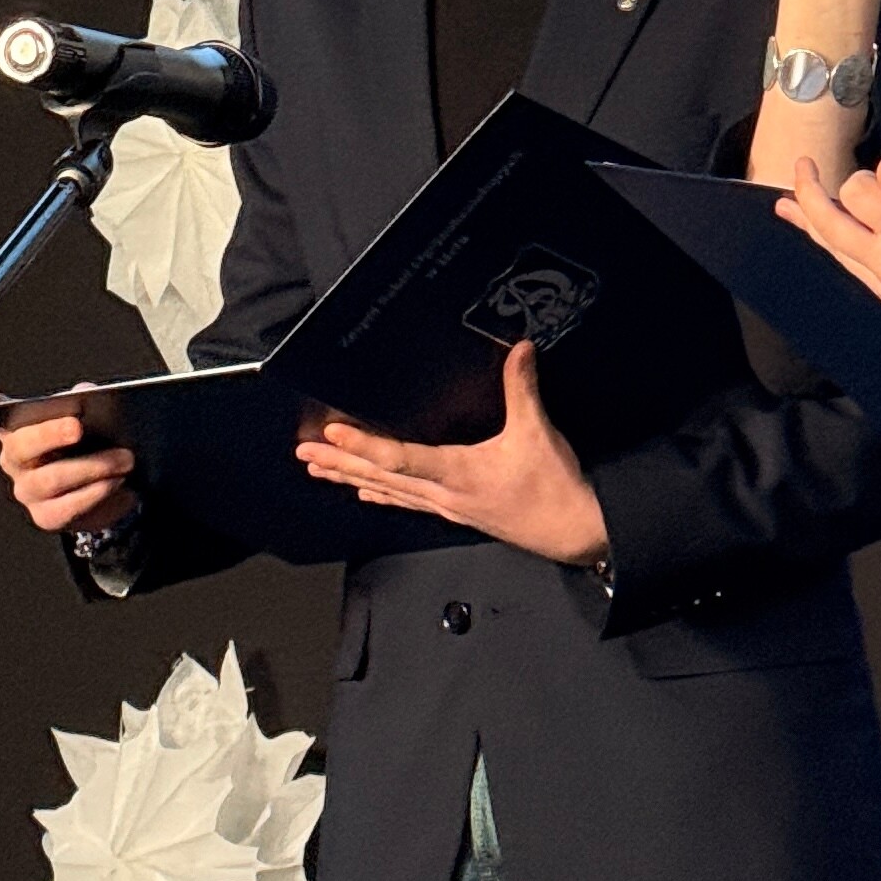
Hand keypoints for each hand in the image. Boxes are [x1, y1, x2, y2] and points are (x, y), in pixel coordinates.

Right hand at [0, 375, 135, 536]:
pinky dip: (95, 495)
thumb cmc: (86, 445)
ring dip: (90, 468)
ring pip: (50, 480)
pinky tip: (117, 483)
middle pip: (22, 446)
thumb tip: (85, 392)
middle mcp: (14, 461)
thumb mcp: (86, 417)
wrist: (102, 489)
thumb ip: (82, 400)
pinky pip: (68, 508)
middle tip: (79, 426)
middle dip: (51, 434)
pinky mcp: (47, 517)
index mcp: (17, 429)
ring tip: (124, 459)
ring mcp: (28, 491)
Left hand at [296, 341, 608, 562]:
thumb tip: (519, 348)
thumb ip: (523, 390)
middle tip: (304, 454)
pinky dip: (382, 495)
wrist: (576, 532)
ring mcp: (448, 506)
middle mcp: (445, 494)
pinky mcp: (459, 512)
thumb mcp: (538, 434)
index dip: (363, 444)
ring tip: (319, 470)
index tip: (331, 432)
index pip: (399, 458)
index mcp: (459, 473)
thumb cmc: (555, 488)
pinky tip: (365, 495)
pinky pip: (409, 502)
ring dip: (351, 479)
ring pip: (388, 492)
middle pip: (380, 478)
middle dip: (340, 464)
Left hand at [776, 157, 880, 332]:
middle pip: (830, 225)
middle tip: (800, 166)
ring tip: (784, 205)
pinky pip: (849, 268)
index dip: (863, 177)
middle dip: (810, 194)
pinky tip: (819, 235)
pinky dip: (830, 247)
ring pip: (833, 250)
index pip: (857, 196)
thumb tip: (879, 169)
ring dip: (809, 223)